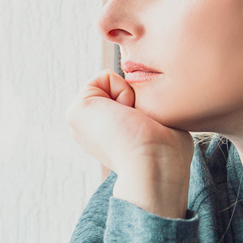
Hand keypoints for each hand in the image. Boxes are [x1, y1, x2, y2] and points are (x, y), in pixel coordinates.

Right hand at [67, 72, 192, 217]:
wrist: (154, 165)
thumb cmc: (167, 154)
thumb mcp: (160, 127)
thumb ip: (150, 113)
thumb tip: (147, 103)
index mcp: (107, 138)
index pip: (127, 104)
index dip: (143, 108)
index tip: (146, 132)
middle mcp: (90, 132)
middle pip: (117, 92)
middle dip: (134, 101)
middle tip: (139, 127)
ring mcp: (80, 122)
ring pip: (111, 85)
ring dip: (129, 98)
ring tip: (132, 123)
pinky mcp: (76, 110)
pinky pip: (106, 77)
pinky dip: (123, 91)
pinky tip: (124, 115)